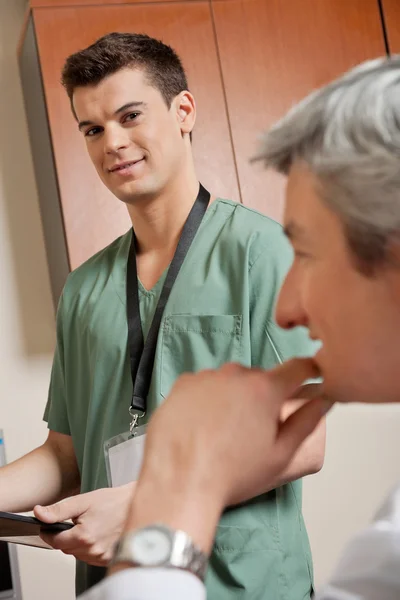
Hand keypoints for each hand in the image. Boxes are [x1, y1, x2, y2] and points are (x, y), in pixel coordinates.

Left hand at [34, 484, 133, 565]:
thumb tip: (39, 513)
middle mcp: (93, 550)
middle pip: (66, 549)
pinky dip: (89, 548)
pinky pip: (90, 558)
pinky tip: (97, 535)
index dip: (49, 533)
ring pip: (78, 554)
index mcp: (84, 536)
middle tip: (75, 521)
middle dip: (66, 536)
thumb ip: (59, 510)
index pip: (55, 542)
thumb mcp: (83, 501)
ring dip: (78, 543)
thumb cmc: (113, 501)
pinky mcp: (109, 559)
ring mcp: (102, 556)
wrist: (135, 503)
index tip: (48, 527)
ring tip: (90, 526)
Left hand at [121, 359, 331, 556]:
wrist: (178, 483)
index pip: (298, 366)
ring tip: (222, 430)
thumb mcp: (280, 454)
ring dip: (233, 396)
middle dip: (262, 395)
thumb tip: (325, 398)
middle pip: (260, 377)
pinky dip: (207, 398)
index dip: (308, 372)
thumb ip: (306, 421)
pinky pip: (204, 385)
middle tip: (254, 427)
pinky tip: (200, 424)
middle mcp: (236, 373)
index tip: (309, 380)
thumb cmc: (234, 474)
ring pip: (230, 381)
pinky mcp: (182, 383)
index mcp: (265, 389)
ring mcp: (206, 376)